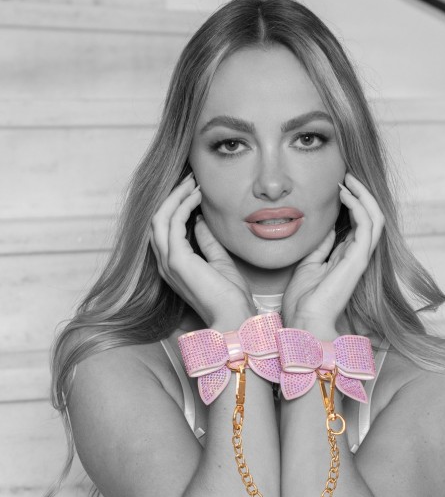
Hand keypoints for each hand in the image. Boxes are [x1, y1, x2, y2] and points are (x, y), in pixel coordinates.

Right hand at [149, 173, 256, 327]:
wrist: (234, 317)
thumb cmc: (230, 297)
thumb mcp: (219, 262)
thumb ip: (207, 242)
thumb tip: (200, 221)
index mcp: (173, 265)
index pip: (165, 229)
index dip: (175, 206)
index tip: (192, 189)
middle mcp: (165, 263)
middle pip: (157, 220)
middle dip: (172, 196)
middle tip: (190, 179)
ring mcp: (168, 262)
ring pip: (159, 217)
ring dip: (175, 196)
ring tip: (192, 181)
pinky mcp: (177, 260)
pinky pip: (172, 222)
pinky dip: (183, 204)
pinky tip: (197, 196)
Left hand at [281, 172, 384, 328]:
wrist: (303, 322)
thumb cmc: (303, 300)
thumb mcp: (309, 263)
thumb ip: (321, 245)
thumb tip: (328, 225)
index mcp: (346, 256)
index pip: (358, 222)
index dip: (352, 202)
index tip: (338, 184)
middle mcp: (357, 255)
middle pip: (371, 217)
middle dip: (362, 193)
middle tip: (347, 175)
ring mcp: (360, 258)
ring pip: (375, 218)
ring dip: (363, 195)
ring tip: (349, 179)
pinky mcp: (358, 260)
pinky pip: (367, 226)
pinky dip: (358, 206)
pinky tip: (344, 194)